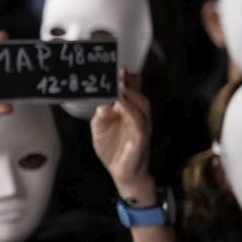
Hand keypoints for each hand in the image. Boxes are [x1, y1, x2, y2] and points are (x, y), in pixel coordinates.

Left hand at [92, 72, 155, 200]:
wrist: (122, 173)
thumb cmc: (112, 149)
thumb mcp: (99, 131)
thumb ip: (100, 117)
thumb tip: (102, 105)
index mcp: (128, 113)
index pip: (130, 92)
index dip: (127, 80)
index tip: (118, 68)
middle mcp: (137, 117)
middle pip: (139, 95)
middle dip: (130, 83)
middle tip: (119, 72)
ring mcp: (141, 127)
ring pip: (142, 106)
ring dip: (132, 95)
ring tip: (120, 85)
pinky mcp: (141, 139)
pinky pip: (139, 123)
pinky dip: (131, 112)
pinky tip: (122, 105)